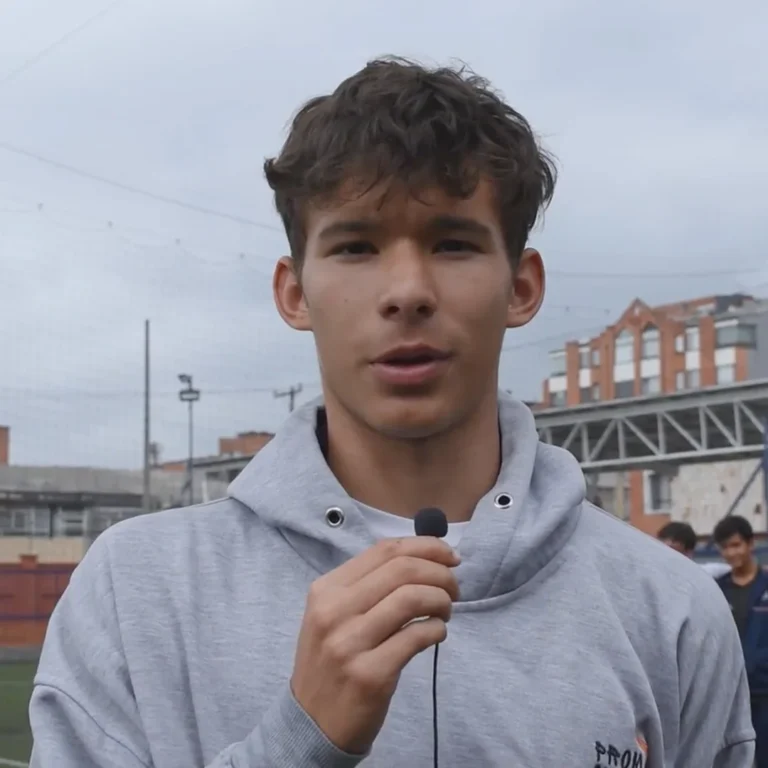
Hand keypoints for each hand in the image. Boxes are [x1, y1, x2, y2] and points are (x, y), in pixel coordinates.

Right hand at [290, 537, 460, 754]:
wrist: (311, 722)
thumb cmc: (331, 660)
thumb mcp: (333, 615)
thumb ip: (368, 585)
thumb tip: (425, 558)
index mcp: (326, 589)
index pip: (385, 550)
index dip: (426, 547)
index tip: (450, 556)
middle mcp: (334, 611)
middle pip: (403, 569)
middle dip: (440, 573)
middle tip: (454, 589)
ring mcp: (350, 644)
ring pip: (412, 598)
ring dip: (442, 600)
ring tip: (445, 611)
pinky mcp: (370, 675)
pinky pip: (417, 637)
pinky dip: (437, 630)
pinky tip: (436, 634)